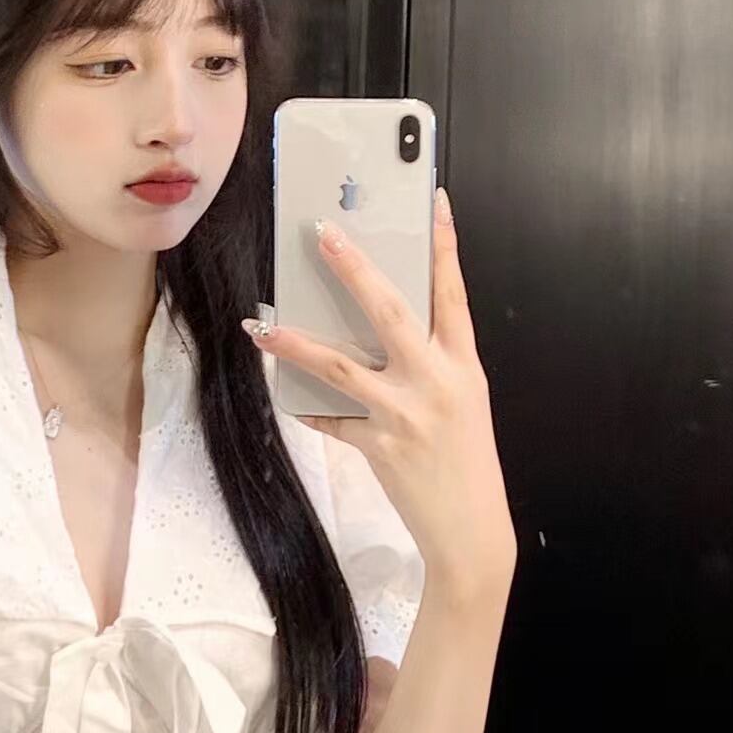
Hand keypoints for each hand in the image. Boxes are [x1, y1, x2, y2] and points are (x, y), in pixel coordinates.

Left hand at [243, 186, 515, 593]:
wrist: (472, 531)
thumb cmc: (467, 461)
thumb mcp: (464, 402)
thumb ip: (431, 364)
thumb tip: (384, 332)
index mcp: (464, 365)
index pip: (454, 293)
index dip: (444, 246)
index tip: (435, 201)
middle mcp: (436, 382)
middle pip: (390, 311)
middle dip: (353, 269)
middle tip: (322, 234)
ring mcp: (405, 414)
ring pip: (341, 365)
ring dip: (295, 344)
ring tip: (260, 326)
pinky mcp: (379, 446)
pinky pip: (332, 420)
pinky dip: (309, 409)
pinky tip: (286, 399)